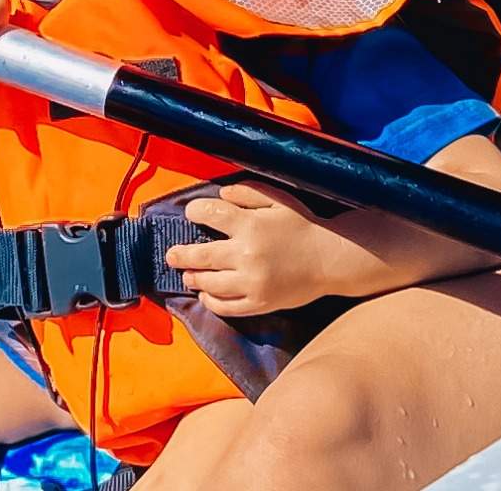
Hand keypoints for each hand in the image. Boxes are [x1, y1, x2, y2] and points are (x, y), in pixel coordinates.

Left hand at [168, 183, 341, 316]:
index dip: (195, 211)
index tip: (191, 213)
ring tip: (187, 275)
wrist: (329, 259)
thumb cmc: (303, 225)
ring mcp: (252, 283)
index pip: (211, 215)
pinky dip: (211, 302)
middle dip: (180, 254)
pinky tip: (206, 295)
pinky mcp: (259, 303)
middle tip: (171, 254)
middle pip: (201, 256)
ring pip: (210, 284)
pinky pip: (227, 307)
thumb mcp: (279, 200)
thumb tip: (220, 195)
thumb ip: (248, 193)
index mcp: (251, 226)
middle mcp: (247, 255)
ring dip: (193, 278)